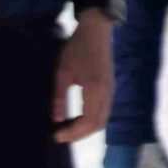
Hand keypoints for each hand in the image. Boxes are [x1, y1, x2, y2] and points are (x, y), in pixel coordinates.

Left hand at [54, 10, 112, 143]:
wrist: (95, 31)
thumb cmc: (76, 49)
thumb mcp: (62, 73)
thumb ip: (59, 98)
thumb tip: (56, 120)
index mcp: (95, 90)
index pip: (87, 122)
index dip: (72, 133)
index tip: (56, 135)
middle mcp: (106, 94)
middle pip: (97, 125)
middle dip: (79, 135)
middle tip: (61, 136)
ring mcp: (110, 91)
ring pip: (102, 120)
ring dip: (85, 129)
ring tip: (67, 129)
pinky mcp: (110, 88)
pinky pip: (103, 112)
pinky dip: (91, 121)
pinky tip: (77, 118)